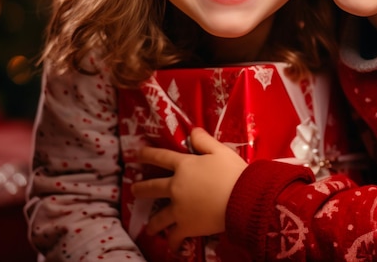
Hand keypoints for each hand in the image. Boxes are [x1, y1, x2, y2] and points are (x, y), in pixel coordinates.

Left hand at [131, 127, 246, 250]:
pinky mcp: (186, 226)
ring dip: (152, 223)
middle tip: (134, 190)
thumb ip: (204, 140)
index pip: (161, 157)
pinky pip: (174, 237)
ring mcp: (179, 209)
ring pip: (158, 218)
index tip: (136, 154)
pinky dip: (172, 242)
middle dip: (140, 189)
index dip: (148, 154)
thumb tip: (192, 131)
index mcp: (185, 166)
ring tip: (149, 228)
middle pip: (152, 188)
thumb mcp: (220, 150)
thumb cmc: (232, 171)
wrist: (242, 198)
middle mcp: (176, 187)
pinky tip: (172, 246)